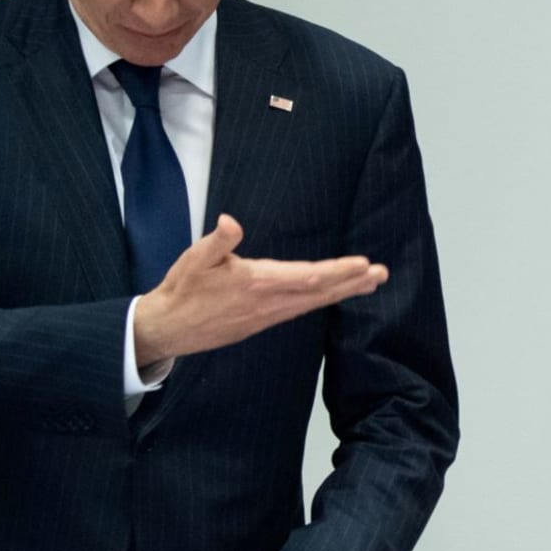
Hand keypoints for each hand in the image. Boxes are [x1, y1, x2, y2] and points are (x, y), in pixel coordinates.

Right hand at [133, 214, 387, 365]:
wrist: (168, 328)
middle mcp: (269, 302)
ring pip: (313, 303)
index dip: (338, 272)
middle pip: (319, 293)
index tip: (363, 264)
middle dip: (352, 282)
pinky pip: (301, 309)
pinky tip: (337, 295)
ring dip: (344, 292)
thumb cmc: (182, 289)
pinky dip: (324, 301)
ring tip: (371, 283)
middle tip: (382, 274)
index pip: (307, 277)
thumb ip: (217, 241)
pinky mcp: (264, 322)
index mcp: (256, 283)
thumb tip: (231, 222)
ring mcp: (268, 315)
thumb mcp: (194, 258)